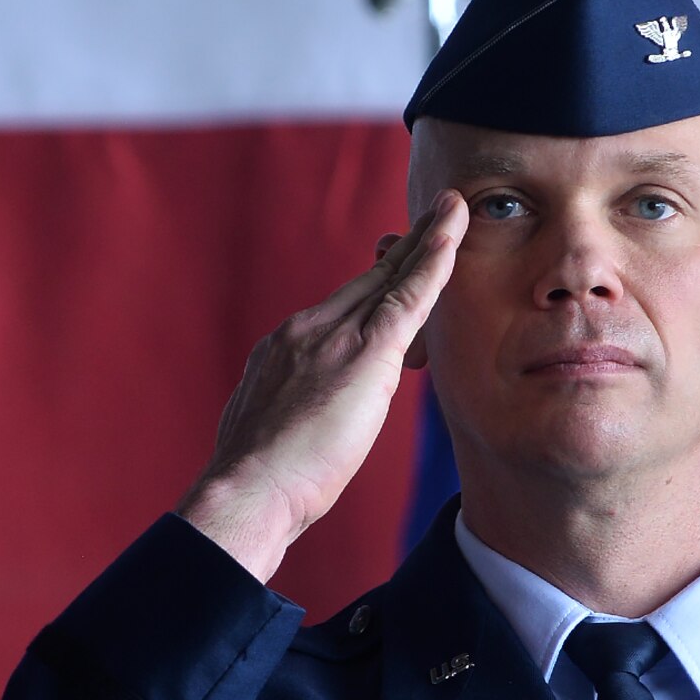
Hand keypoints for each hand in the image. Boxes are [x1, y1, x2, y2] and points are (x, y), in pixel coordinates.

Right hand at [176, 190, 465, 581]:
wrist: (245, 490)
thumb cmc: (257, 484)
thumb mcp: (271, 432)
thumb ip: (295, 410)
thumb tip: (308, 419)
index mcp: (284, 349)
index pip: (342, 309)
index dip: (372, 283)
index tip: (390, 260)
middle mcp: (306, 331)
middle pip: (367, 282)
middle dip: (402, 249)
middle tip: (434, 216)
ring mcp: (333, 338)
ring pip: (390, 279)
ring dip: (426, 241)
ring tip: (453, 210)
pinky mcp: (364, 354)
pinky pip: (408, 297)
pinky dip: (433, 261)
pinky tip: (453, 233)